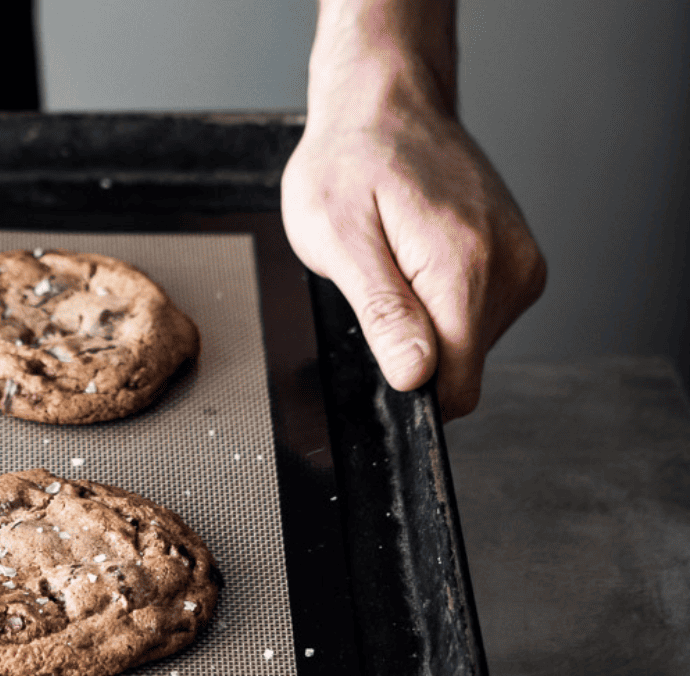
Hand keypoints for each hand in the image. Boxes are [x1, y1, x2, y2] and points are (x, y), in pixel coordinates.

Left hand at [282, 14, 545, 419]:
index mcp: (467, 270)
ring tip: (395, 258)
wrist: (386, 105)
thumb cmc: (351, 162)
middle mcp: (511, 270)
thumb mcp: (338, 240)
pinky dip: (440, 300)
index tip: (378, 342)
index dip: (409, 384)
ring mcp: (521, 265)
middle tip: (377, 279)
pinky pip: (476, 316)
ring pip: (467, 344)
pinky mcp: (519, 262)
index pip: (456, 387)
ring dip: (423, 318)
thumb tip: (416, 377)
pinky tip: (416, 255)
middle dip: (410, 344)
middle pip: (460, 367)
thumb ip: (383, 314)